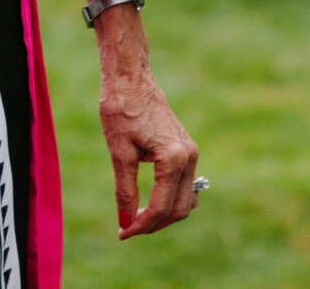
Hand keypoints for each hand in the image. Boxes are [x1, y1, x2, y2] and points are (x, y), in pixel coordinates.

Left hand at [94, 8, 199, 238]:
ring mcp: (190, 152)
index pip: (162, 207)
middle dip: (154, 224)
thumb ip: (125, 190)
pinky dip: (170, 199)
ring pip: (185, 199)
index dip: (142, 225)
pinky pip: (184, 184)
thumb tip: (126, 223)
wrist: (129, 76)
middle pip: (179, 209)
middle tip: (127, 229)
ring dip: (164, 215)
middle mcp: (189, 157)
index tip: (122, 233)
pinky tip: (148, 201)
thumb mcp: (119, 152)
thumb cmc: (121, 108)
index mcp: (173, 158)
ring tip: (137, 218)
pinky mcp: (185, 148)